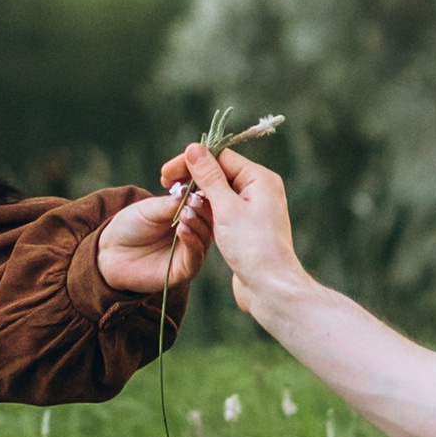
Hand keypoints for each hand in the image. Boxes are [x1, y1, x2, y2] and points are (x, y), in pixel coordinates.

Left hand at [93, 182, 215, 300]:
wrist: (110, 253)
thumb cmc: (130, 226)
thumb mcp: (149, 209)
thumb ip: (171, 204)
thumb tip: (193, 192)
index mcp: (188, 215)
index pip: (205, 204)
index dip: (204, 195)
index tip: (201, 185)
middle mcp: (194, 233)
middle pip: (210, 221)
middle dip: (203, 209)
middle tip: (194, 201)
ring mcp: (190, 252)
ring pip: (205, 238)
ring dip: (197, 224)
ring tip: (186, 214)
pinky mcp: (185, 270)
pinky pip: (195, 256)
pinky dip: (191, 242)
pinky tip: (182, 229)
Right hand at [157, 142, 306, 323]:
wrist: (270, 288)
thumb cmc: (252, 247)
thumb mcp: (226, 208)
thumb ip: (208, 177)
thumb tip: (194, 147)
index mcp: (259, 179)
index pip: (220, 157)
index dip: (191, 162)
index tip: (167, 172)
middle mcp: (259, 190)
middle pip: (219, 173)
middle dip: (192, 178)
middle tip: (164, 184)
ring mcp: (253, 209)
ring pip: (218, 193)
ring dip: (196, 197)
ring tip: (174, 203)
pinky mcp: (245, 227)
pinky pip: (222, 211)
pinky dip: (205, 212)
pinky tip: (188, 218)